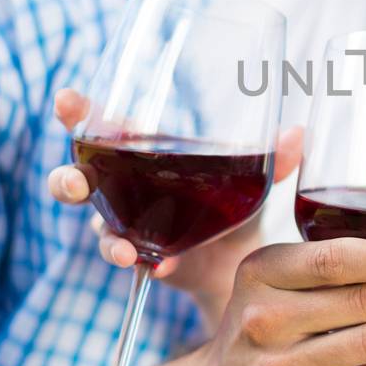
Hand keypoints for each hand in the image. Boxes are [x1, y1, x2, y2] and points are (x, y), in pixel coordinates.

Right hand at [49, 88, 301, 322]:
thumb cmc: (235, 204)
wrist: (240, 262)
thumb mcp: (254, 180)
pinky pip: (131, 259)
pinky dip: (142, 262)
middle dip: (68, 179)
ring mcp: (128, 225)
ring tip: (122, 250)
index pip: (102, 125)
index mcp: (143, 153)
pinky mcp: (142, 258)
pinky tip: (157, 265)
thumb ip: (273, 159)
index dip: (78, 113)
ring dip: (104, 236)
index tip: (66, 100)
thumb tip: (300, 133)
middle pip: (80, 176)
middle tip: (75, 183)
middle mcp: (125, 186)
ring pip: (97, 226)